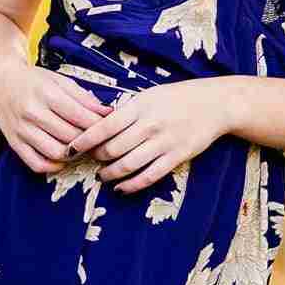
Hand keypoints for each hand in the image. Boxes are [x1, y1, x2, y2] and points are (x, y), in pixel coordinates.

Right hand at [0, 62, 109, 177]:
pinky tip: (61, 159)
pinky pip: (36, 163)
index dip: (98, 125)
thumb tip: (107, 112)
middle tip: (96, 139)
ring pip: (55, 152)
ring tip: (79, 147)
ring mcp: (22, 129)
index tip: (107, 127)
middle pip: (70, 136)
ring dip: (73, 154)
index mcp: (46, 93)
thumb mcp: (60, 80)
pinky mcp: (14, 142)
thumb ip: (84, 97)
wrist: (1, 83)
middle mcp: (32, 112)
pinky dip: (52, 166)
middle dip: (87, 140)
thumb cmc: (33, 81)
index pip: (80, 117)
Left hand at [71, 78, 237, 192]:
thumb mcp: (147, 96)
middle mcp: (149, 125)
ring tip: (102, 176)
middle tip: (90, 161)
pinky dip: (131, 185)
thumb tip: (95, 126)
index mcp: (139, 107)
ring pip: (128, 165)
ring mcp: (164, 142)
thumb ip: (124, 112)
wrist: (214, 104)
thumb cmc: (176, 98)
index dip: (83, 141)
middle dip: (96, 159)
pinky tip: (121, 188)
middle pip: (112, 149)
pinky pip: (149, 176)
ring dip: (110, 174)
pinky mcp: (177, 157)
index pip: (103, 127)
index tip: (70, 148)